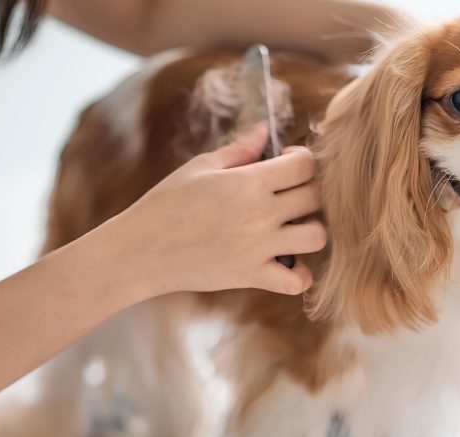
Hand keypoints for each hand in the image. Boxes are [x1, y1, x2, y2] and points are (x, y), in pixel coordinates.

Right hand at [111, 125, 326, 296]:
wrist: (142, 250)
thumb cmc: (166, 204)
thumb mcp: (200, 168)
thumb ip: (239, 150)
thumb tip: (265, 132)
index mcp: (249, 182)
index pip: (304, 165)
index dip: (301, 159)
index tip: (286, 163)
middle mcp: (260, 214)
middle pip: (315, 197)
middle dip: (307, 191)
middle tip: (288, 194)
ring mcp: (259, 248)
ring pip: (317, 237)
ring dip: (311, 229)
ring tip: (291, 227)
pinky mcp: (251, 276)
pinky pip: (296, 281)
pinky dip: (299, 274)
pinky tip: (285, 261)